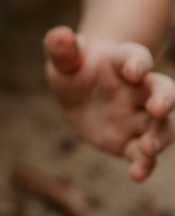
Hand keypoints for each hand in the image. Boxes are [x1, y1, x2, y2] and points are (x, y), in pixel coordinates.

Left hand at [45, 26, 174, 181]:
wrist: (80, 92)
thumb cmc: (75, 69)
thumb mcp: (65, 59)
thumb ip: (63, 50)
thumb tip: (56, 36)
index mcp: (125, 62)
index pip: (136, 58)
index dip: (137, 63)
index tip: (134, 70)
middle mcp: (139, 90)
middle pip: (161, 91)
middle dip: (165, 99)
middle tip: (160, 108)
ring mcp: (137, 117)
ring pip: (158, 127)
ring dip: (159, 138)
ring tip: (150, 148)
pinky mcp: (129, 142)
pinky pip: (141, 155)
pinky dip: (143, 165)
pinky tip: (137, 175)